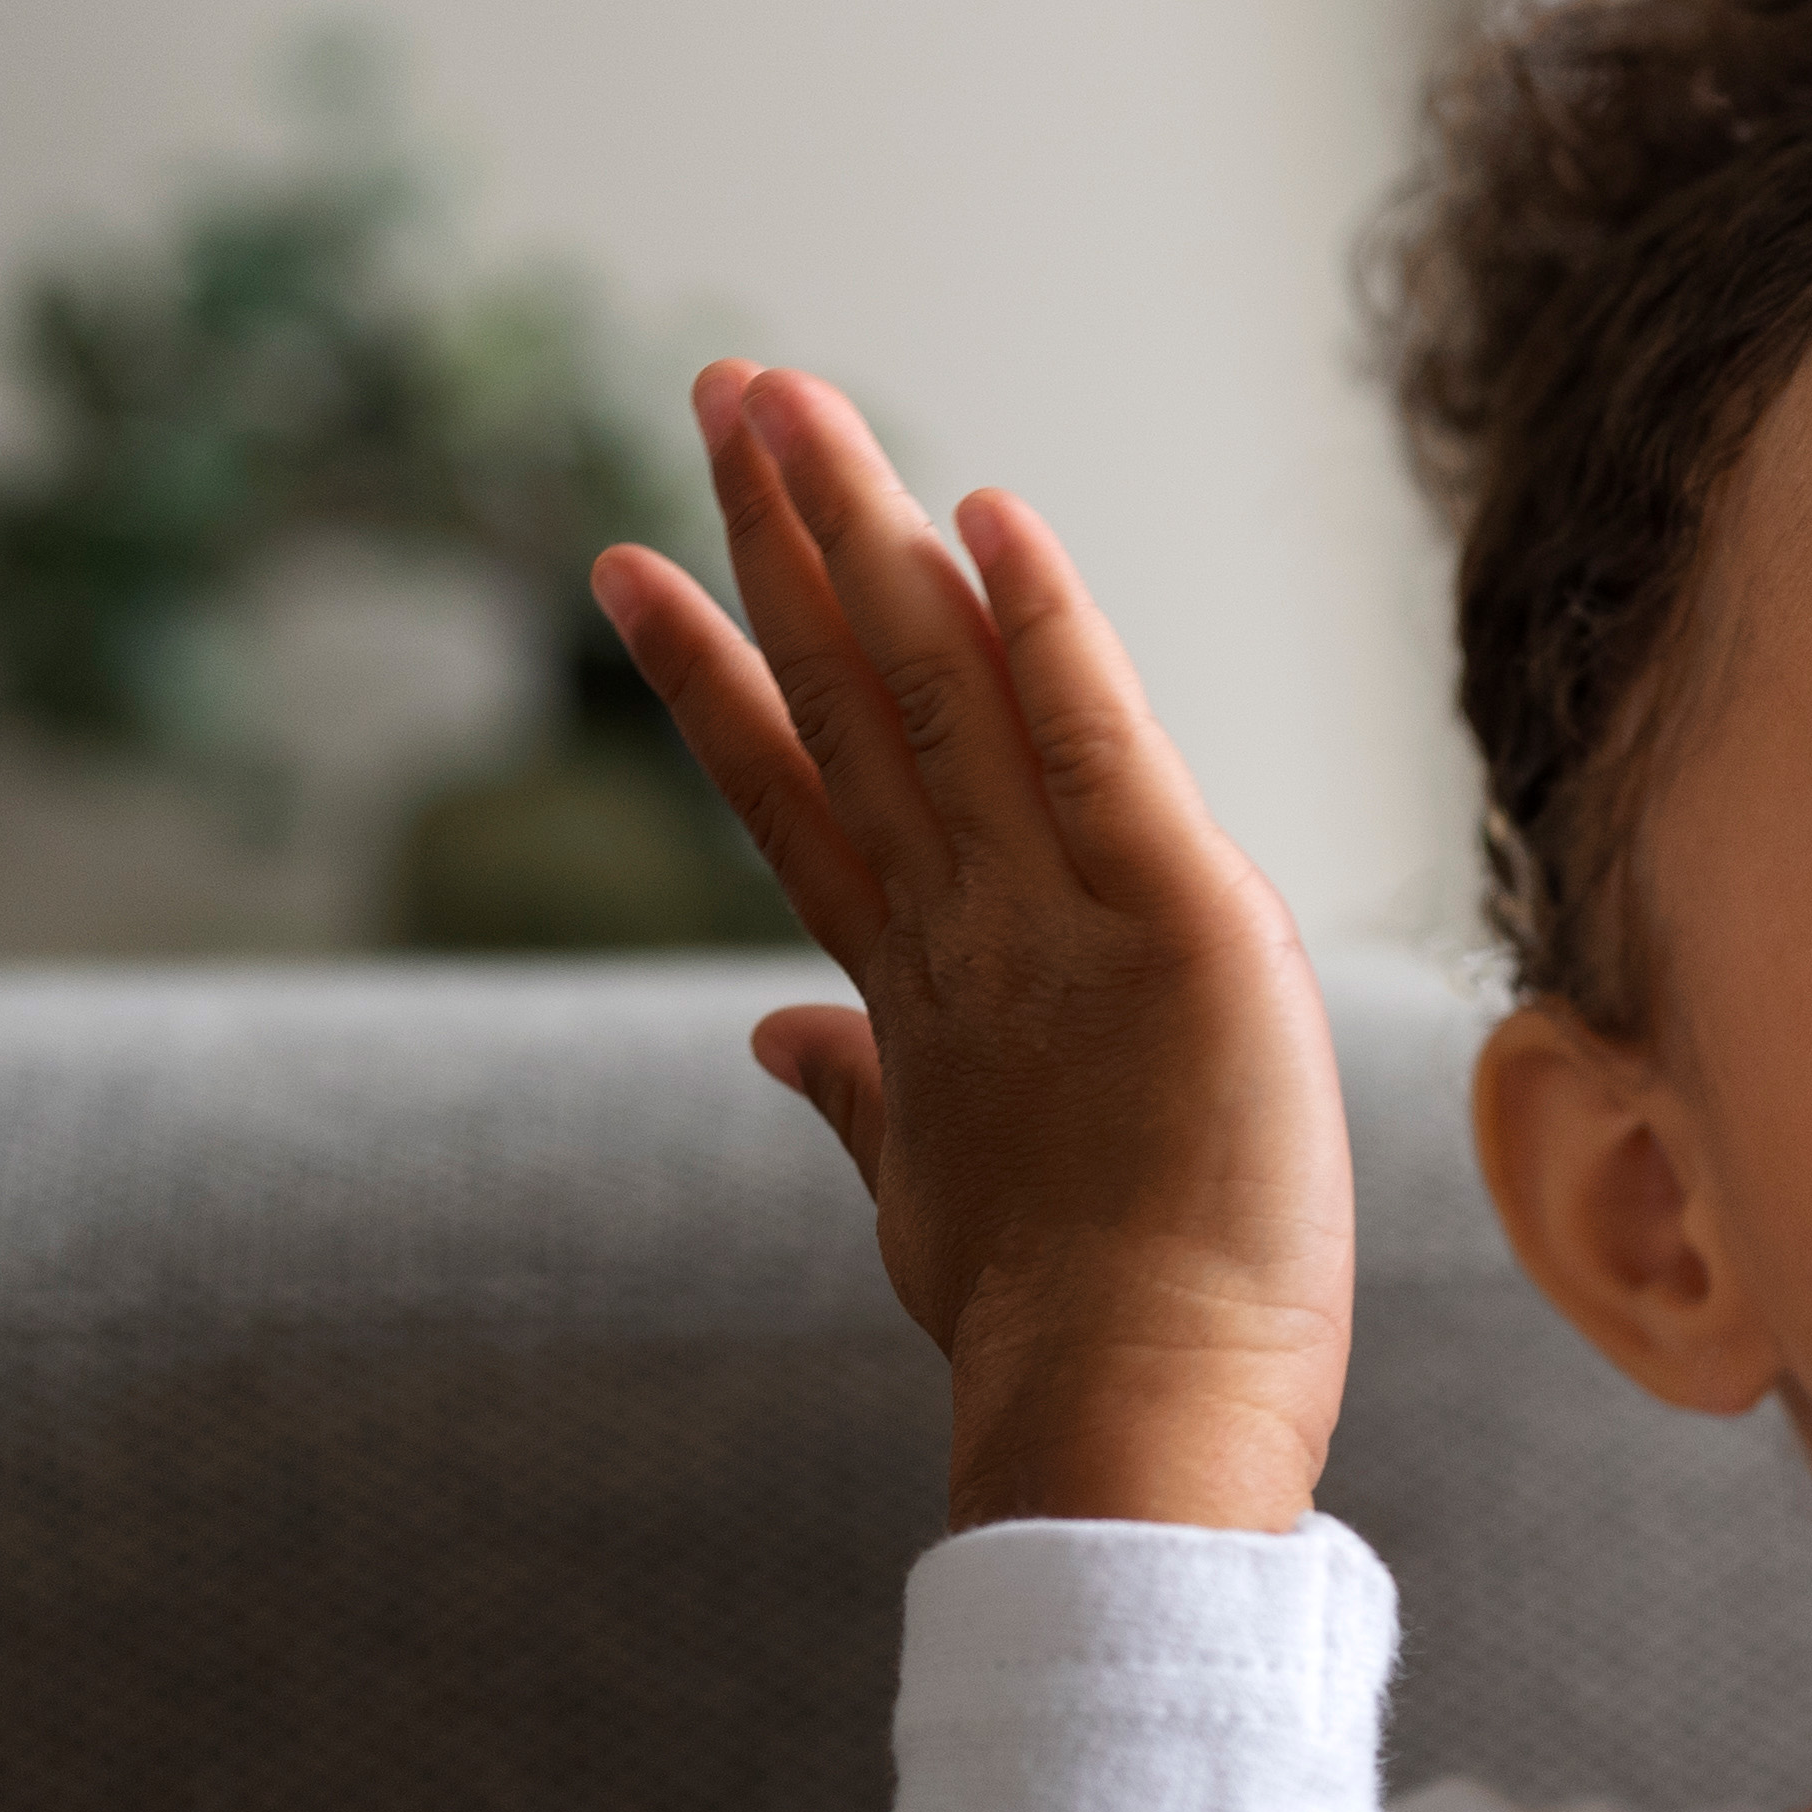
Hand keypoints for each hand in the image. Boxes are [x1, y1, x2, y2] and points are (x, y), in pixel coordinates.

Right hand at [589, 364, 1353, 1534]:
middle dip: (785, 539)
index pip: (804, 800)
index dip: (721, 679)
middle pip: (856, 697)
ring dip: (865, 535)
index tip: (634, 568)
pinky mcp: (1177, 919)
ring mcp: (1055, 919)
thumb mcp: (940, 1201)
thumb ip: (860, 1097)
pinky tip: (988, 521)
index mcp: (916, 996)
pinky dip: (1048, 630)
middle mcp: (964, 931)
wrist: (1135, 1420)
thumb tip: (781, 1038)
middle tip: (722, 390)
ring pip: (943, 686)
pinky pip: (1097, 742)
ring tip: (783, 399)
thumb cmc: (1064, 1337)